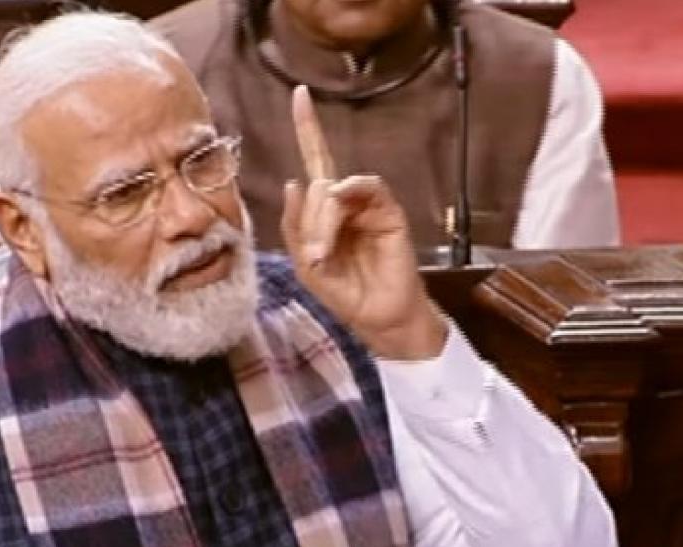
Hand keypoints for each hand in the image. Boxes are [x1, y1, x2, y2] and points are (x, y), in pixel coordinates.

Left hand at [279, 85, 446, 359]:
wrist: (377, 317)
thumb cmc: (343, 292)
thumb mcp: (306, 264)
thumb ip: (296, 226)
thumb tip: (294, 182)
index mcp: (324, 210)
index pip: (315, 161)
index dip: (308, 128)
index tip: (299, 93)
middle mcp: (346, 200)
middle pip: (317, 180)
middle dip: (309, 220)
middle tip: (314, 256)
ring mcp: (368, 204)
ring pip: (335, 188)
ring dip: (324, 220)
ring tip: (324, 253)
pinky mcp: (389, 212)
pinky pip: (365, 189)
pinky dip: (345, 203)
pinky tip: (339, 221)